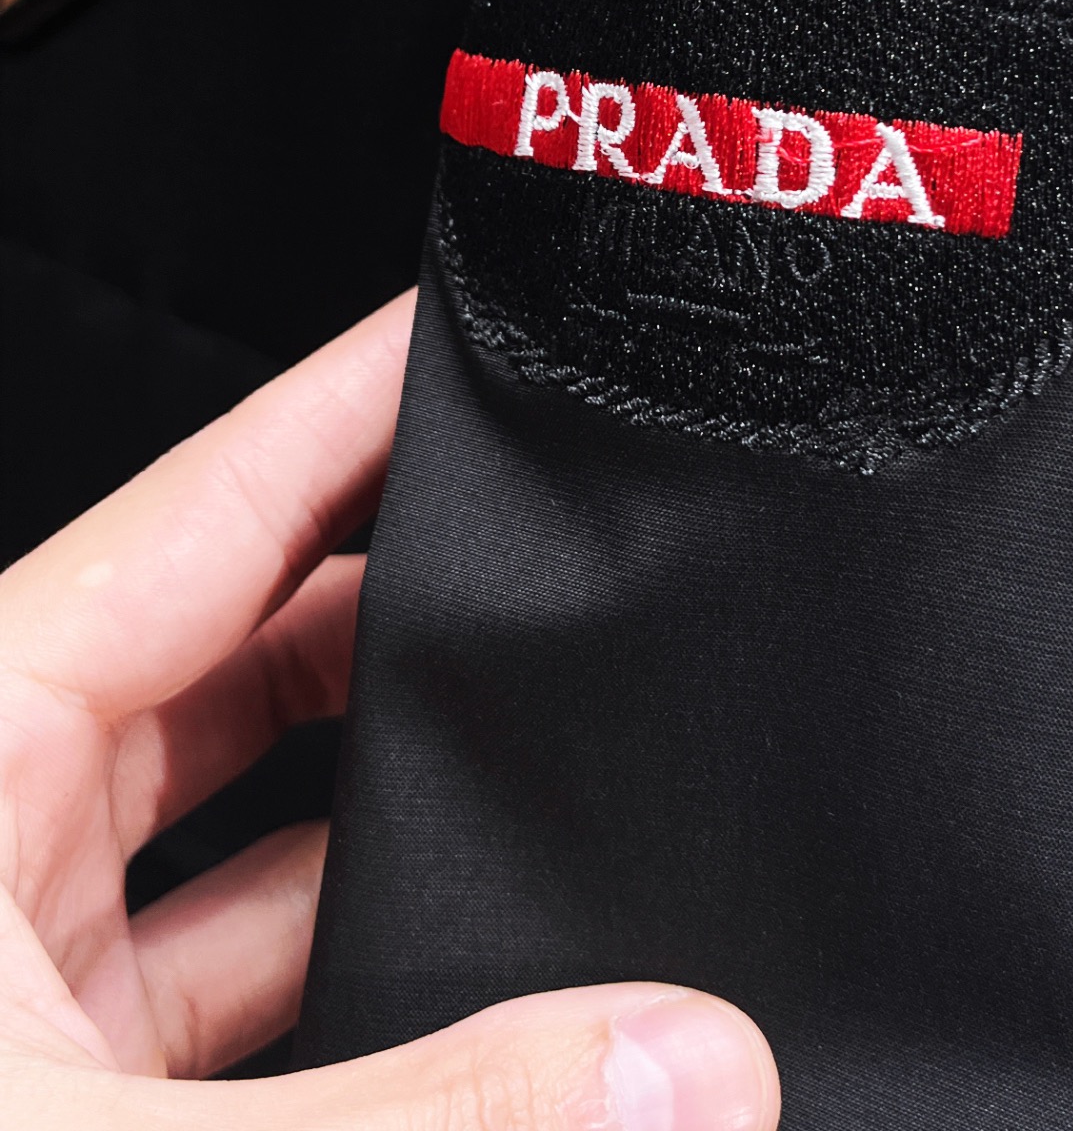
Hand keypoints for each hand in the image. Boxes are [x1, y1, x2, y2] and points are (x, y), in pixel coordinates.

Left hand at [0, 293, 779, 1129]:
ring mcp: (21, 978)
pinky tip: (480, 1004)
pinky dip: (355, 984)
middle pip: (243, 656)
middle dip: (404, 613)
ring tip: (566, 789)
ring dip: (396, 825)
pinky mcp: (58, 1093)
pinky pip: (236, 984)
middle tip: (564, 559)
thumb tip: (684, 1064)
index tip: (464, 342)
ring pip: (250, 836)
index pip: (203, 509)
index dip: (342, 409)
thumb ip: (425, 1120)